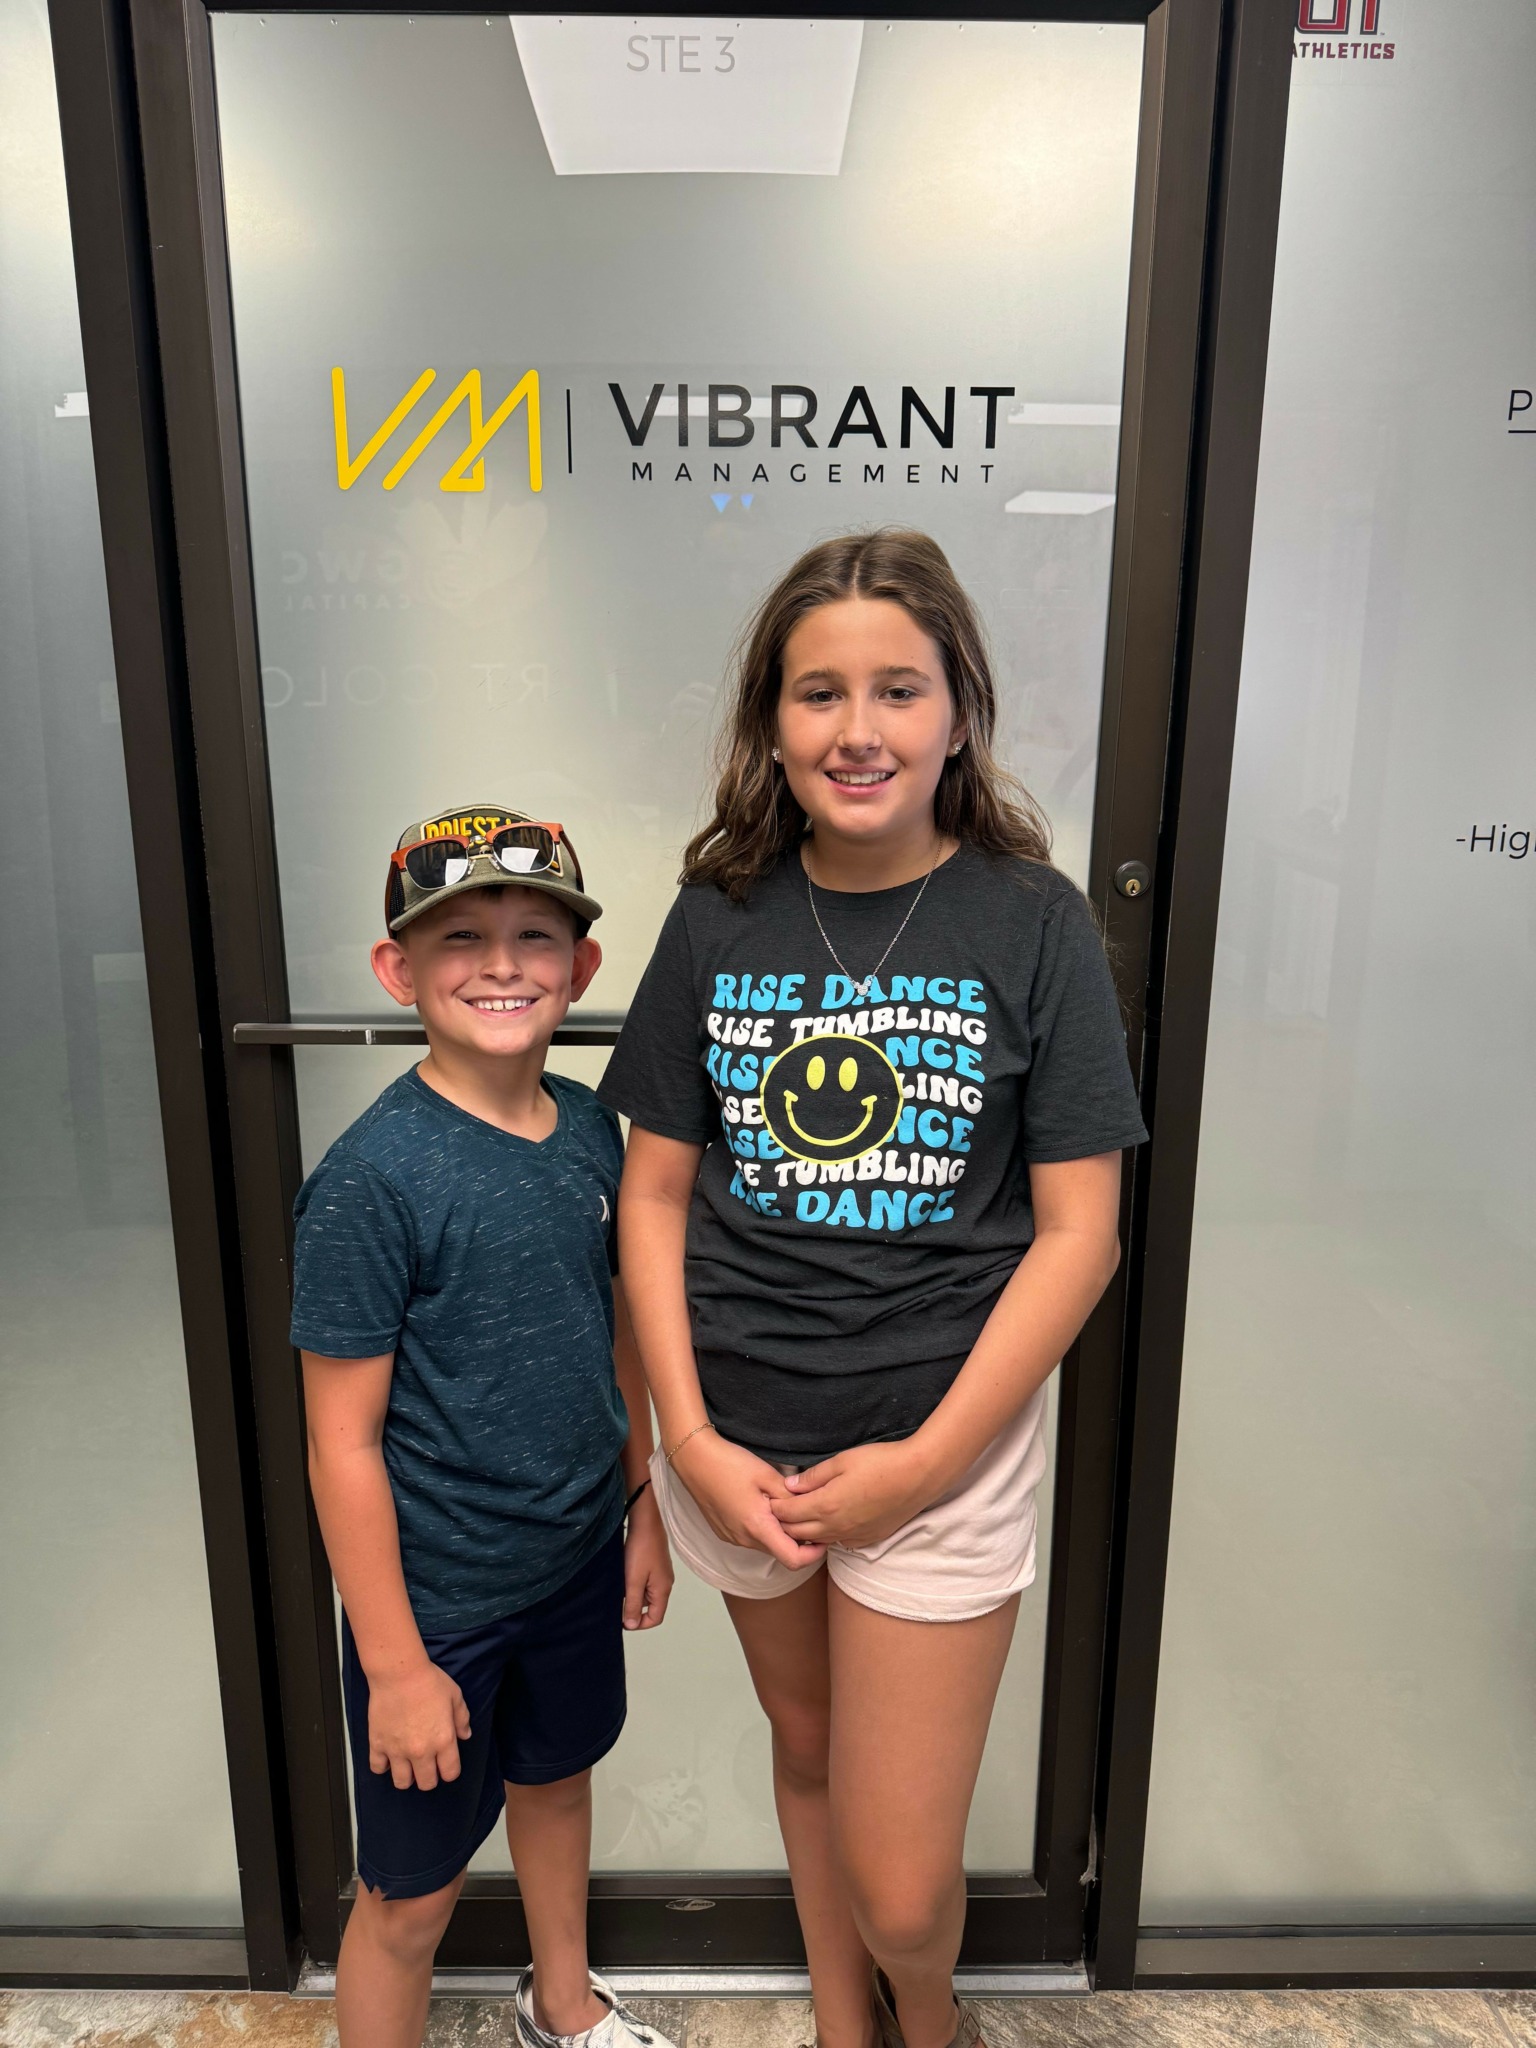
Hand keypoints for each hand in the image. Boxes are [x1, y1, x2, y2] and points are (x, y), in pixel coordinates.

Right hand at [366, 1660, 471, 1789]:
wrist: (398, 1672)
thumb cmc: (429, 1681)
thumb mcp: (455, 1696)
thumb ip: (462, 1719)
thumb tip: (465, 1735)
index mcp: (443, 1741)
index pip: (450, 1774)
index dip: (449, 1771)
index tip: (446, 1764)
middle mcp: (421, 1751)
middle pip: (426, 1783)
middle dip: (429, 1778)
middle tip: (426, 1766)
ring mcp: (397, 1750)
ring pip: (402, 1782)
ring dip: (407, 1777)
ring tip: (407, 1765)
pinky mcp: (378, 1745)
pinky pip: (378, 1768)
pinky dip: (383, 1766)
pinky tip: (388, 1756)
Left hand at [623, 1489, 673, 1629]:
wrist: (645, 1521)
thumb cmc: (640, 1550)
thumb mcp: (633, 1581)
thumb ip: (633, 1604)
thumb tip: (632, 1625)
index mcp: (663, 1590)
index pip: (656, 1618)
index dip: (640, 1624)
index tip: (622, 1619)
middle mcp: (665, 1583)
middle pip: (652, 1607)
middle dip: (635, 1608)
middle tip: (617, 1602)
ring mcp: (661, 1573)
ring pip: (647, 1594)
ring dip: (633, 1595)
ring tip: (618, 1588)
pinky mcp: (655, 1564)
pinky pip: (646, 1582)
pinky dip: (635, 1584)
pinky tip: (623, 1576)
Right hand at [672, 1429, 825, 1568]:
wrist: (694, 1459)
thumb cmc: (729, 1464)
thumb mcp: (767, 1475)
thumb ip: (790, 1497)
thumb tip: (809, 1510)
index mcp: (758, 1527)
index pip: (793, 1560)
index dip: (813, 1554)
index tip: (822, 1539)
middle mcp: (744, 1539)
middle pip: (780, 1552)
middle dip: (797, 1539)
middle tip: (807, 1515)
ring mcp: (732, 1537)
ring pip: (766, 1544)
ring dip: (778, 1532)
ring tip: (782, 1506)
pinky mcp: (725, 1532)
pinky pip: (751, 1538)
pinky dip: (763, 1528)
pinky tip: (762, 1505)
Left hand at [774, 1440, 940, 1550]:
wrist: (917, 1476)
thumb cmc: (880, 1463)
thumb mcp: (841, 1461)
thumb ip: (813, 1476)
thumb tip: (790, 1486)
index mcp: (825, 1506)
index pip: (788, 1514)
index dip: (775, 1506)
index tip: (770, 1498)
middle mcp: (836, 1527)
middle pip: (797, 1533)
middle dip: (784, 1522)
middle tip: (779, 1509)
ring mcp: (853, 1536)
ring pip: (818, 1541)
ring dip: (804, 1532)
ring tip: (800, 1517)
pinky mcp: (868, 1539)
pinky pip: (839, 1543)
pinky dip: (828, 1536)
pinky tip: (830, 1522)